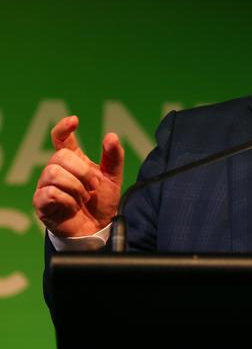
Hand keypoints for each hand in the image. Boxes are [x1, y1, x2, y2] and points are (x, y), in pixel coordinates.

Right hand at [33, 116, 123, 237]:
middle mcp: (56, 170)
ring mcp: (46, 186)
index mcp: (72, 161)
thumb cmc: (101, 201)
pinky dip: (68, 200)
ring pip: (53, 173)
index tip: (74, 121)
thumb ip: (114, 156)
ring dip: (76, 187)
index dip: (63, 128)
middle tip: (92, 186)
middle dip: (82, 171)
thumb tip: (111, 135)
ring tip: (83, 198)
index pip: (60, 139)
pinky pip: (50, 192)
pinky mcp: (41, 203)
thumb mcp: (113, 177)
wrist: (98, 227)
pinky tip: (73, 206)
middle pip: (60, 156)